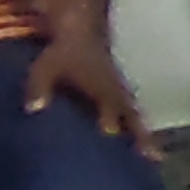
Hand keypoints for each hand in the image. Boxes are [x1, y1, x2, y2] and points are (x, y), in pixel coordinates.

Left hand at [24, 33, 157, 159]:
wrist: (81, 31)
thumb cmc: (64, 52)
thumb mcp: (46, 67)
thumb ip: (40, 87)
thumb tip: (34, 109)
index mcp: (100, 86)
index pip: (110, 104)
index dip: (110, 118)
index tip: (111, 135)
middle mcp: (115, 91)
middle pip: (133, 115)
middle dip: (142, 135)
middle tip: (154, 157)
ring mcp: (121, 92)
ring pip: (137, 115)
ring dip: (145, 133)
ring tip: (155, 156)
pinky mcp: (120, 94)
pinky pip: (134, 112)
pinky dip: (139, 126)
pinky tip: (141, 141)